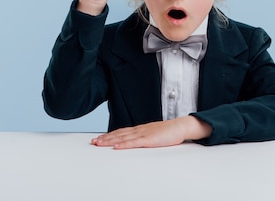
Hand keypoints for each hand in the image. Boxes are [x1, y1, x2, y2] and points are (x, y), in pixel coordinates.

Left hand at [91, 116, 211, 148]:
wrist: (180, 126)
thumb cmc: (170, 132)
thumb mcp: (154, 134)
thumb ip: (145, 137)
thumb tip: (137, 142)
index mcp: (140, 129)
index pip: (121, 132)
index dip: (110, 135)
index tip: (99, 138)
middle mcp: (139, 130)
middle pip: (119, 134)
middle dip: (105, 138)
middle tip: (94, 142)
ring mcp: (143, 134)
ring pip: (123, 137)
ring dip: (110, 141)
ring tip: (99, 144)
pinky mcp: (148, 139)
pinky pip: (134, 142)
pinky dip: (124, 144)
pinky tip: (116, 146)